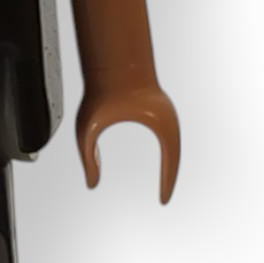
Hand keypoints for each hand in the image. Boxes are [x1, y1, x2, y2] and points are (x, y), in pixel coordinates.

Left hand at [76, 78, 179, 202]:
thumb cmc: (100, 90)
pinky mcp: (156, 107)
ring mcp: (163, 111)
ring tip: (163, 182)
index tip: (163, 201)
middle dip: (170, 176)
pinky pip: (163, 134)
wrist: (109, 62)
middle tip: (164, 197)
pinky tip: (157, 157)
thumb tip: (91, 184)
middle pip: (175, 154)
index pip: (171, 162)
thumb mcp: (88, 129)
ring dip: (168, 161)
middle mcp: (167, 118)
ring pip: (171, 144)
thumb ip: (88, 157)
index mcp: (159, 124)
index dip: (168, 183)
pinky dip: (162, 148)